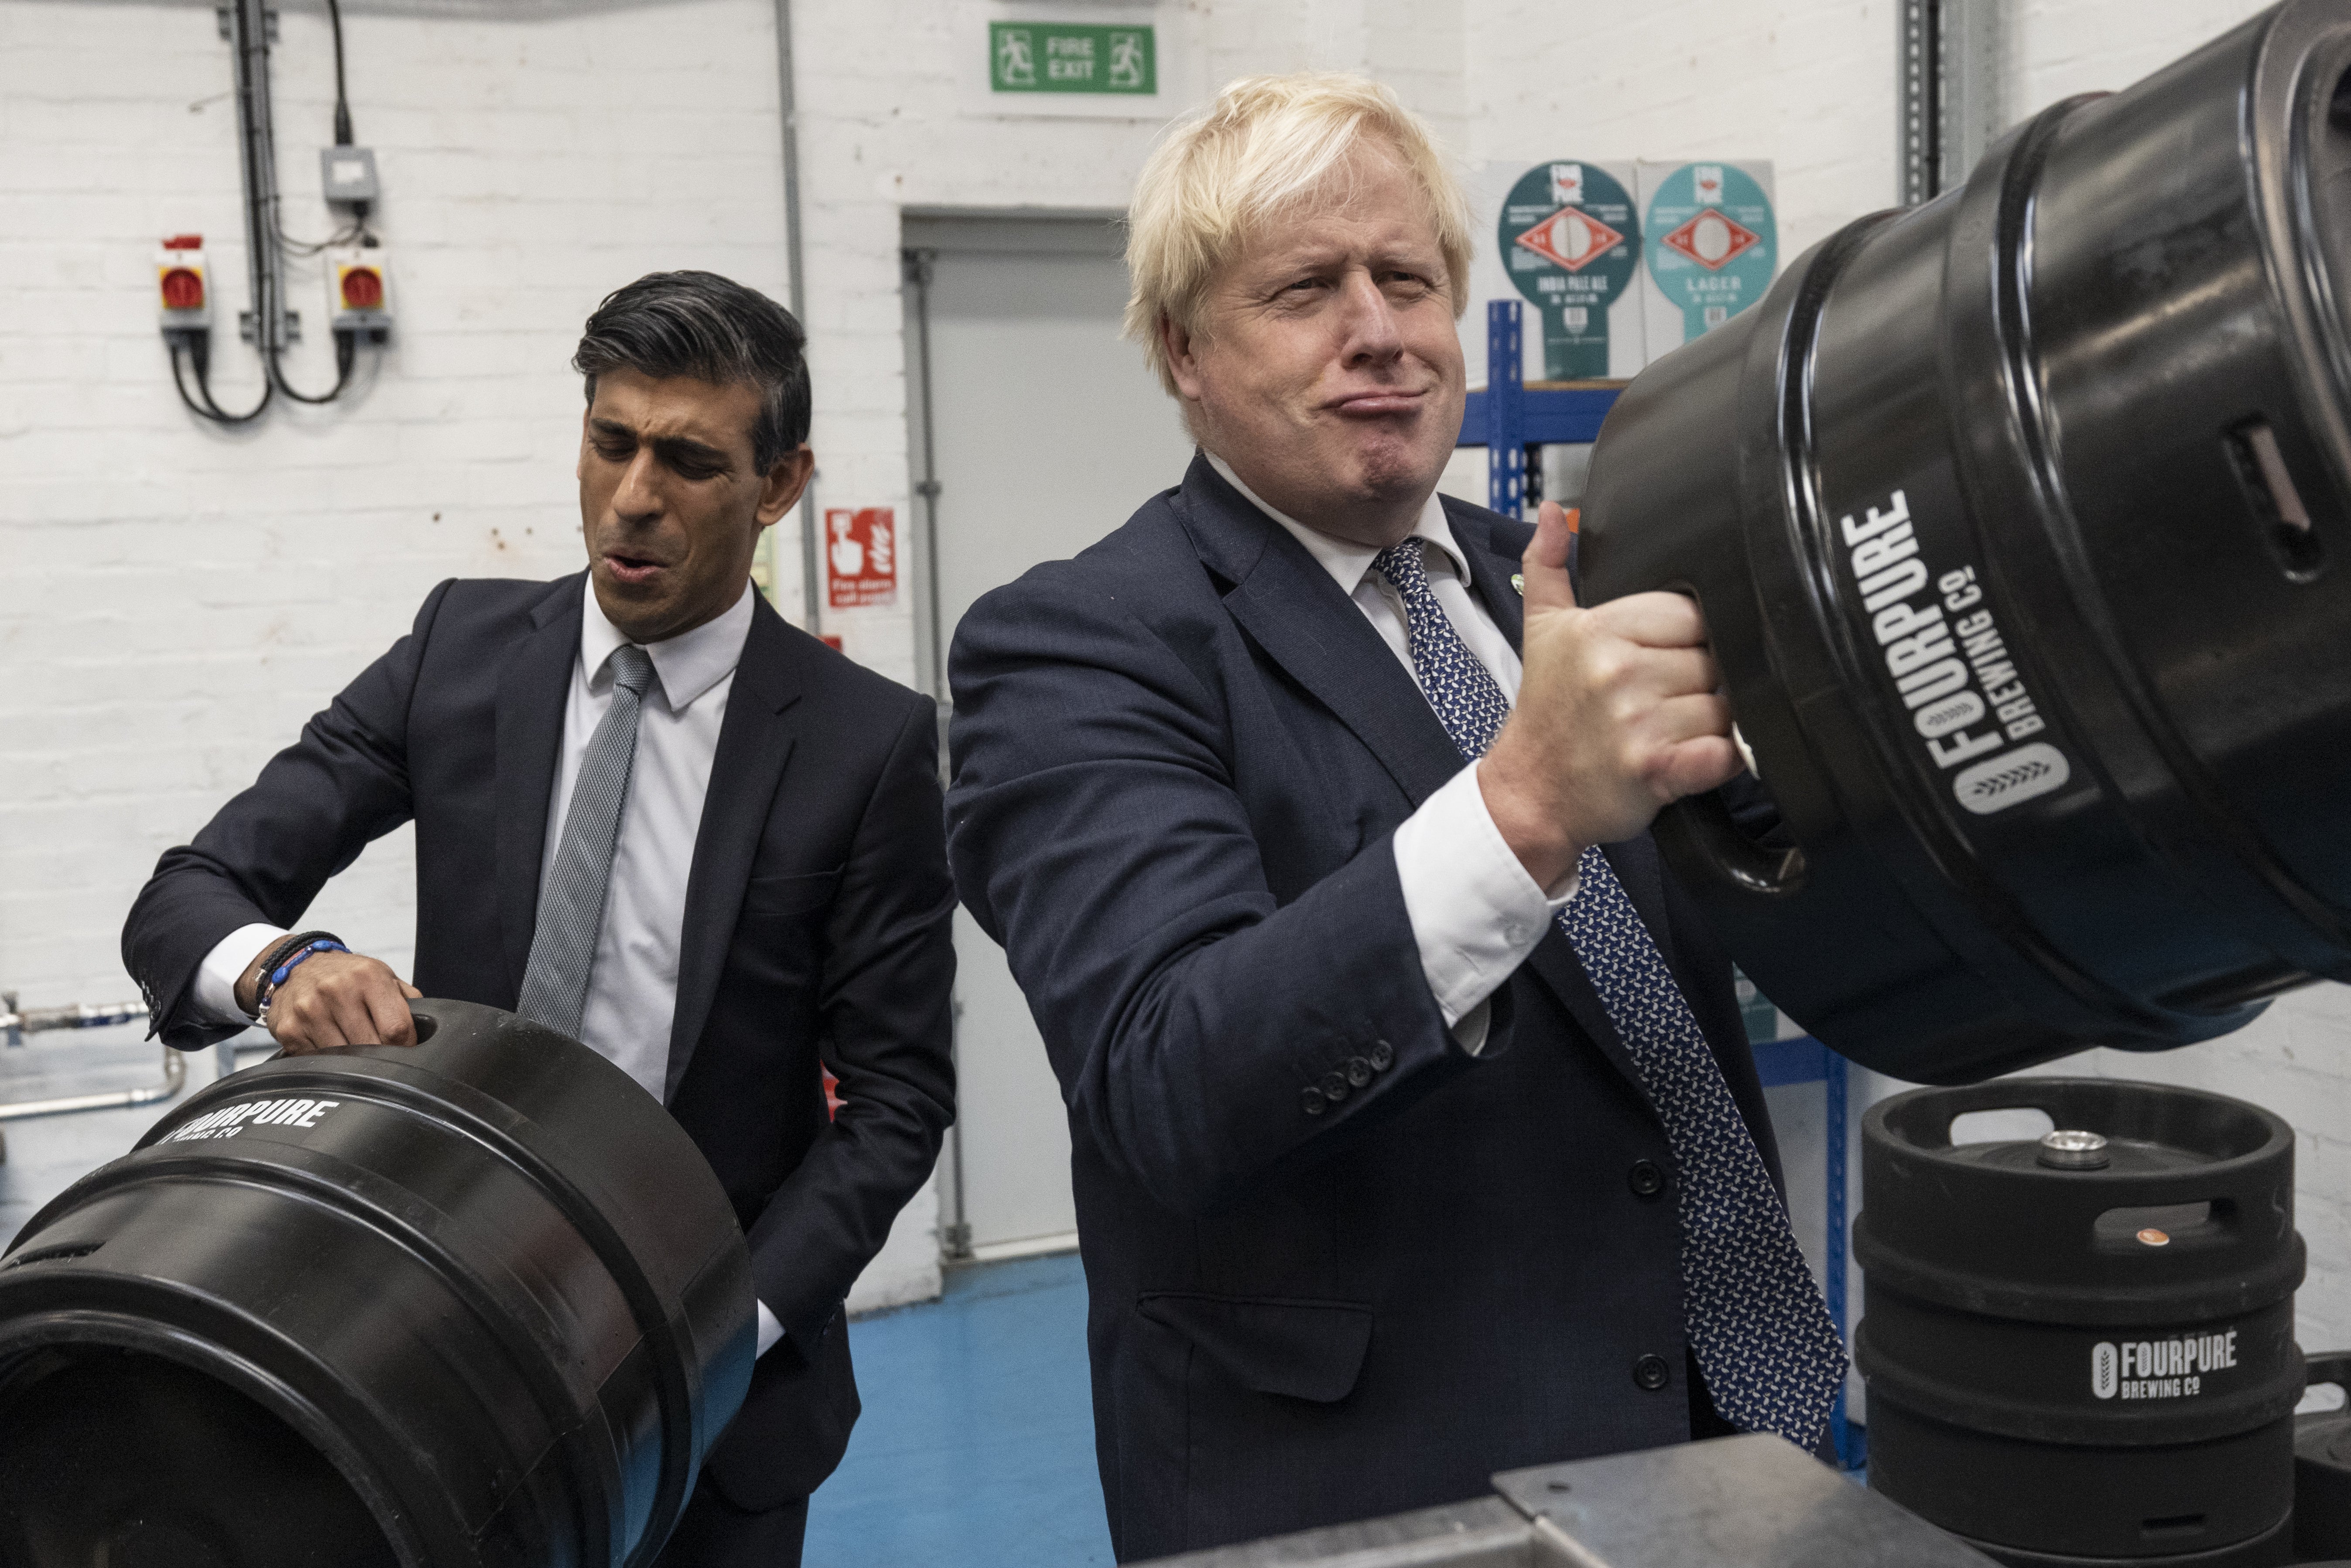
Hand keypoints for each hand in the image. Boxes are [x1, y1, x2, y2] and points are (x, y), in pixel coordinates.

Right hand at [237, 945, 423, 1052]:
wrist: (297, 965)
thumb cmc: (349, 975)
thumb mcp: (384, 976)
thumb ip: (408, 1002)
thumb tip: (428, 1032)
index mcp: (368, 977)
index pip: (396, 1028)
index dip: (406, 1047)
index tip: (405, 1049)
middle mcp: (336, 991)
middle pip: (371, 1047)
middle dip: (381, 1056)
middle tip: (381, 1053)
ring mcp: (310, 1011)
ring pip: (343, 1059)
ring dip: (353, 1062)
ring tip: (355, 1048)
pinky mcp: (289, 1030)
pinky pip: (317, 1062)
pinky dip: (327, 1062)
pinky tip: (330, 1046)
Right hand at [1478, 501, 1742, 887]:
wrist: (1529, 792)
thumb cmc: (1546, 713)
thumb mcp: (1541, 630)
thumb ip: (1551, 566)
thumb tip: (1551, 511)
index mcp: (1598, 630)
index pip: (1691, 612)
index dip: (1690, 638)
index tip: (1665, 661)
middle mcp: (1618, 672)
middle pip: (1713, 658)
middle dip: (1701, 682)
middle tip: (1668, 701)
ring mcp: (1637, 722)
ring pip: (1724, 706)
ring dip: (1713, 723)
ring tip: (1675, 730)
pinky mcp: (1657, 770)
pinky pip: (1725, 752)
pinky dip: (1723, 758)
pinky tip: (1697, 757)